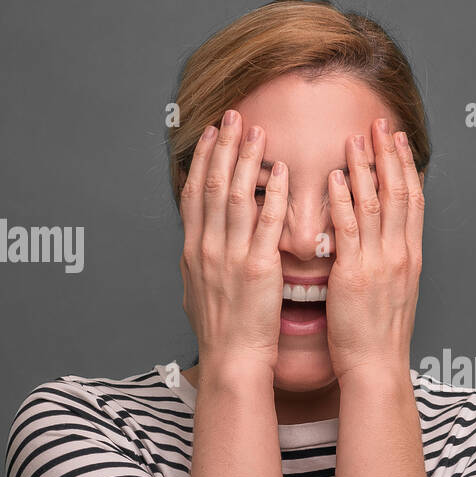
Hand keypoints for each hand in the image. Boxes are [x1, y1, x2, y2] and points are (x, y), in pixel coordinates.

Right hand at [179, 109, 288, 380]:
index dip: (203, 159)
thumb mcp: (200, 289)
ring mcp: (231, 257)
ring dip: (246, 160)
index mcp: (194, 251)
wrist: (233, 360)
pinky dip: (273, 195)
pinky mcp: (258, 269)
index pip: (194, 193)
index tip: (211, 133)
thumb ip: (203, 260)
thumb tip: (201, 241)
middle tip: (234, 116)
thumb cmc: (223, 332)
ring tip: (256, 132)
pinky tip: (282, 174)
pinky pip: (266, 224)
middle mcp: (208, 248)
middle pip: (211, 185)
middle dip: (223, 147)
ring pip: (236, 196)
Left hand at [325, 117, 423, 382]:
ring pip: (375, 204)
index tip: (398, 141)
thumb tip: (384, 240)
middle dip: (389, 155)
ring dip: (366, 167)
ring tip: (357, 137)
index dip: (406, 166)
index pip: (413, 201)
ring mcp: (380, 263)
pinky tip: (337, 177)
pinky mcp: (355, 274)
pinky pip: (349, 230)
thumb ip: (389, 261)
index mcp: (410, 257)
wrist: (377, 367)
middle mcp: (400, 254)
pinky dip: (344, 201)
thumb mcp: (394, 292)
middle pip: (398, 192)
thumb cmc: (379, 337)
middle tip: (381, 123)